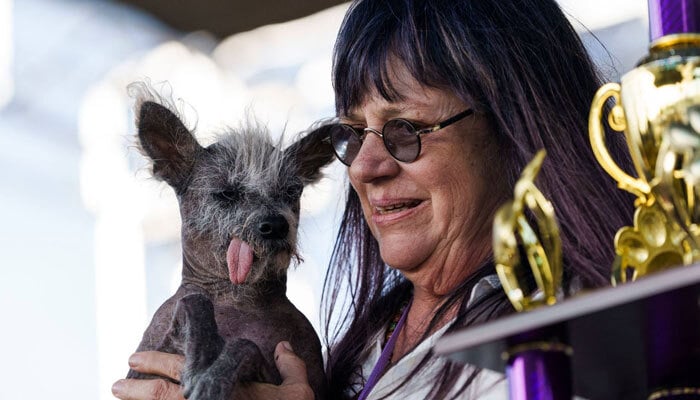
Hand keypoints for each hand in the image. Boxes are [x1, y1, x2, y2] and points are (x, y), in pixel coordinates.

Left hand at [111, 342, 313, 399]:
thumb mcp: (298, 393)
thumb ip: (290, 367)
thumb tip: (283, 346)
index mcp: (224, 386)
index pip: (181, 369)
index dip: (155, 362)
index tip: (135, 358)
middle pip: (160, 393)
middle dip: (136, 386)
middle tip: (116, 383)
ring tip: (119, 395)